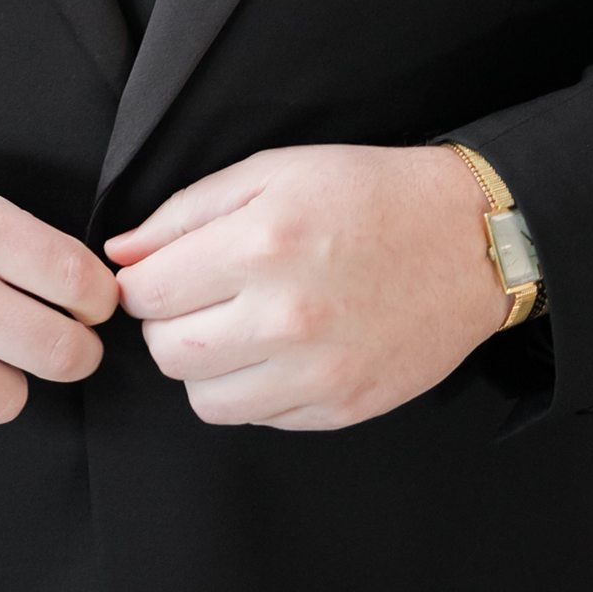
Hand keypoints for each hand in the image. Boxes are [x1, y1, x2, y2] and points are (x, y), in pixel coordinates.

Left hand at [105, 143, 508, 431]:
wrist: (470, 241)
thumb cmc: (370, 195)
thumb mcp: (275, 173)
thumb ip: (187, 212)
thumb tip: (122, 254)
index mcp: (261, 245)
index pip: (144, 293)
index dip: (143, 283)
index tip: (164, 276)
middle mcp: (285, 316)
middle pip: (166, 353)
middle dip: (166, 327)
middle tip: (198, 303)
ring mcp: (317, 371)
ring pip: (204, 399)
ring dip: (206, 368)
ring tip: (238, 329)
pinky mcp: (342, 407)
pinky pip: (259, 418)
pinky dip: (255, 390)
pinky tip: (282, 351)